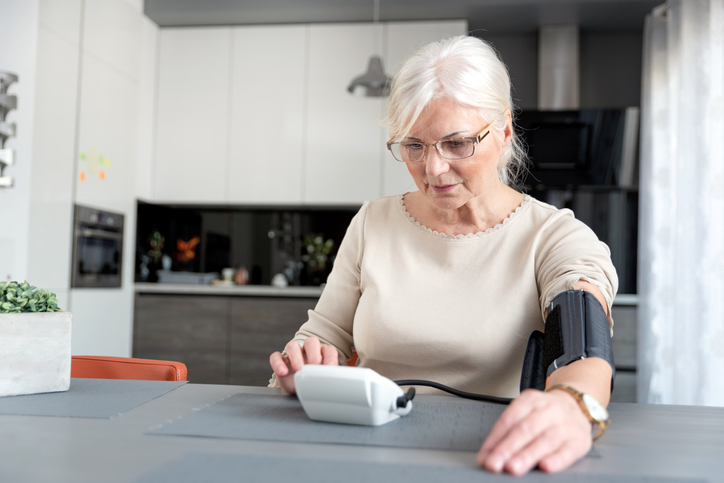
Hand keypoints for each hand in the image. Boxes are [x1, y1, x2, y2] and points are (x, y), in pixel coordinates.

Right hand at [269, 336, 338, 394]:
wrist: (298, 392)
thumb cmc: (313, 383)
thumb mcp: (322, 382)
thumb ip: (328, 379)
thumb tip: (336, 383)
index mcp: (322, 354)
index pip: (328, 350)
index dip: (330, 357)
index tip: (330, 368)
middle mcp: (308, 351)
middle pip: (311, 342)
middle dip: (313, 353)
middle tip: (314, 365)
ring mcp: (293, 355)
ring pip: (292, 346)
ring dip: (296, 356)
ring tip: (299, 370)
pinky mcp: (280, 361)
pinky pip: (276, 356)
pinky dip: (278, 363)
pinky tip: (283, 372)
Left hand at [477, 389, 592, 474]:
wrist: (578, 405)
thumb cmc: (545, 414)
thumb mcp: (526, 412)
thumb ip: (508, 431)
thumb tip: (488, 455)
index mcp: (530, 400)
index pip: (509, 420)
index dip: (495, 440)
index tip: (485, 457)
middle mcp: (549, 409)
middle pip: (525, 429)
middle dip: (507, 449)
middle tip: (494, 464)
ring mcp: (566, 424)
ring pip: (545, 440)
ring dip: (527, 456)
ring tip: (513, 468)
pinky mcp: (580, 440)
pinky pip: (567, 451)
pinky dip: (556, 460)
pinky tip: (545, 466)